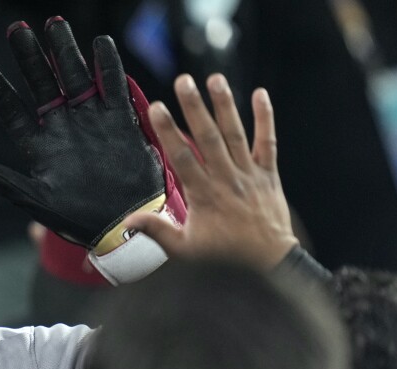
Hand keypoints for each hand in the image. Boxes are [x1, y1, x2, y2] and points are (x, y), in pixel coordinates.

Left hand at [0, 18, 164, 248]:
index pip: (14, 113)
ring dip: (65, 51)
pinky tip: (99, 44)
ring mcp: (91, 121)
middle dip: (31, 58)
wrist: (125, 224)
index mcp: (41, 147)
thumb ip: (8, 183)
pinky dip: (107, 66)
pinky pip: (113, 87)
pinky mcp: (120, 121)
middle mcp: (64, 128)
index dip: (0, 93)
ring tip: (53, 25)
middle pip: (44, 85)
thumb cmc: (79, 219)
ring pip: (75, 78)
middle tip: (17, 30)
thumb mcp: (38, 203)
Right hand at [122, 74, 298, 268]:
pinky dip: (265, 118)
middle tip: (183, 81)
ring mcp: (249, 174)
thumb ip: (158, 231)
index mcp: (203, 195)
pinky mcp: (268, 174)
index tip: (156, 108)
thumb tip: (128, 222)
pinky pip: (267, 141)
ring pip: (235, 134)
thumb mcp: (185, 250)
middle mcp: (226, 179)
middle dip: (194, 107)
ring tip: (214, 79)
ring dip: (225, 105)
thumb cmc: (223, 257)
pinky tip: (260, 94)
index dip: (168, 131)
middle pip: (208, 137)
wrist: (269, 262)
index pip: (182, 157)